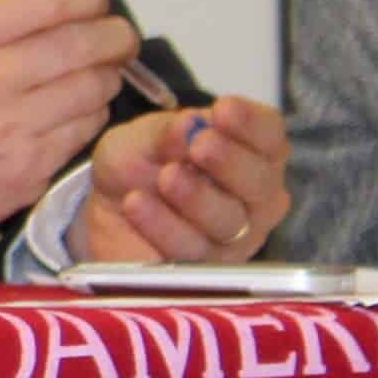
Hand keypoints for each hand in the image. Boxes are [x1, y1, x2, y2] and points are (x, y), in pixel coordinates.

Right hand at [0, 0, 140, 248]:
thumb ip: (20, 1)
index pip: (50, 1)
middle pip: (83, 44)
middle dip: (115, 35)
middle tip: (117, 36)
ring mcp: (8, 131)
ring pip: (94, 88)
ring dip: (105, 75)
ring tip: (91, 71)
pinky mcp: (29, 169)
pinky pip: (87, 129)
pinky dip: (90, 112)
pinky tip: (72, 108)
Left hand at [76, 95, 291, 263]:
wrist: (108, 207)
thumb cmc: (141, 162)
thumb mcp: (144, 137)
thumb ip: (167, 133)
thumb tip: (189, 125)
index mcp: (253, 153)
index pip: (269, 136)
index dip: (251, 124)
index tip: (223, 109)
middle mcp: (255, 197)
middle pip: (259, 183)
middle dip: (230, 162)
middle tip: (200, 145)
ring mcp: (236, 236)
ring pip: (229, 221)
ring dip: (197, 196)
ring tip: (167, 176)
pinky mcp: (205, 268)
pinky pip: (190, 250)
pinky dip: (163, 225)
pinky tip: (137, 202)